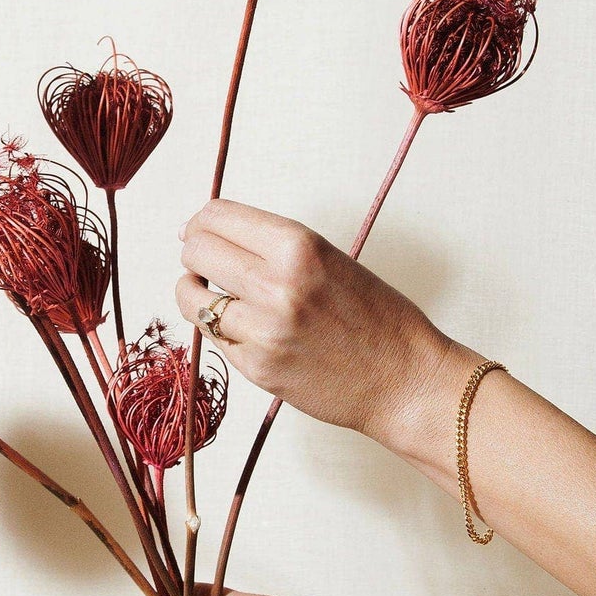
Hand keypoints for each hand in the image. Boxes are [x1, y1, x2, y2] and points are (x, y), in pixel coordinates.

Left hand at [174, 199, 465, 450]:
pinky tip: (244, 329)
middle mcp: (277, 284)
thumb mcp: (329, 260)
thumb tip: (207, 234)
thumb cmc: (376, 318)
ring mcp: (263, 330)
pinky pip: (214, 337)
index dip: (199, 222)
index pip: (217, 216)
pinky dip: (220, 329)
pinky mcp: (257, 368)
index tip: (197, 230)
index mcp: (298, 246)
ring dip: (195, 294)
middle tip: (205, 264)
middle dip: (194, 254)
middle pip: (195, 252)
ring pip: (190, 298)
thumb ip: (273, 247)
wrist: (405, 379)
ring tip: (213, 296)